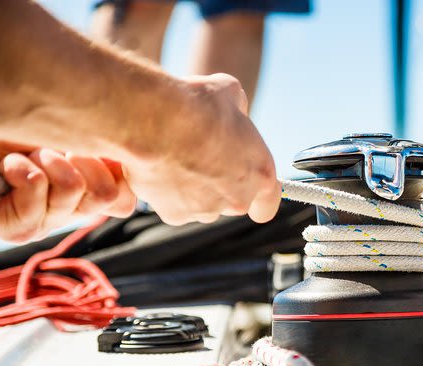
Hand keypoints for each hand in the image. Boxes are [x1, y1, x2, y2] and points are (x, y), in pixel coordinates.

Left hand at [0, 136, 135, 242]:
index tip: (85, 145)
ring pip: (73, 187)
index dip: (112, 167)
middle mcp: (67, 213)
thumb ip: (104, 155)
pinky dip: (18, 165)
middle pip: (106, 193)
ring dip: (44, 159)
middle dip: (80, 157)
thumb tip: (134, 174)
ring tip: (21, 158)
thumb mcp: (67, 135)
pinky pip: (37, 187)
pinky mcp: (15, 229)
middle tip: (51, 149)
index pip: (125, 197)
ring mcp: (42, 224)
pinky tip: (3, 168)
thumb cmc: (8, 131)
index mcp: (85, 193)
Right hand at [120, 73, 280, 225]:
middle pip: (231, 200)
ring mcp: (206, 210)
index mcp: (260, 173)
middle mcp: (237, 199)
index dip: (260, 202)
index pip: (268, 203)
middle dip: (219, 184)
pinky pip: (174, 206)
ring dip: (193, 188)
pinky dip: (167, 193)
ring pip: (201, 204)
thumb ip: (238, 112)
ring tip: (177, 156)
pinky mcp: (175, 215)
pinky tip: (161, 167)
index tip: (253, 200)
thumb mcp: (230, 93)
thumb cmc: (195, 105)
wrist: (154, 120)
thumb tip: (234, 112)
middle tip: (201, 156)